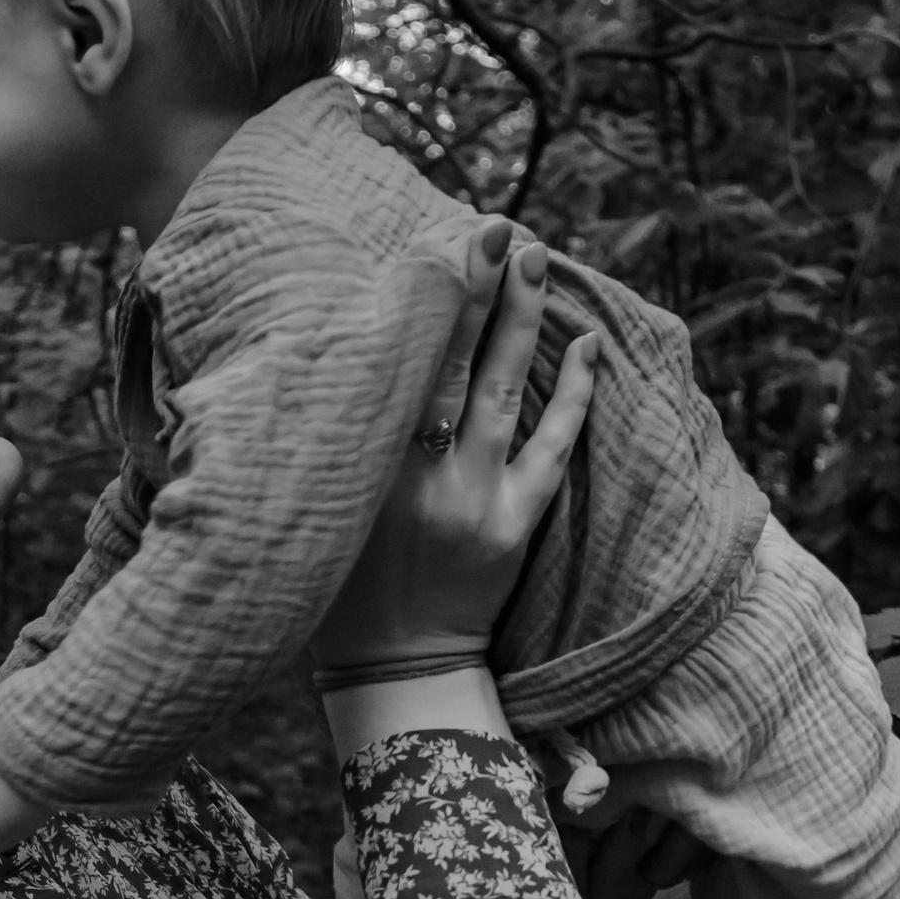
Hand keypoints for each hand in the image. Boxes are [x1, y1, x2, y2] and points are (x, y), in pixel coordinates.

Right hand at [308, 220, 598, 678]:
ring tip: (535, 259)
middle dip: (471, 293)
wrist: (390, 672)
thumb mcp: (313, 512)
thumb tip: (323, 368)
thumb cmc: (335, 589)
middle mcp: (415, 478)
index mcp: (358, 471)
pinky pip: (551, 450)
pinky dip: (572, 397)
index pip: (390, 370)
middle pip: (448, 366)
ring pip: (502, 394)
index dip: (412, 305)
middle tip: (493, 227)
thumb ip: (326, 448)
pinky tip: (586, 347)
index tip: (428, 244)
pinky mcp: (513, 526)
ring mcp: (471, 500)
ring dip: (520, 323)